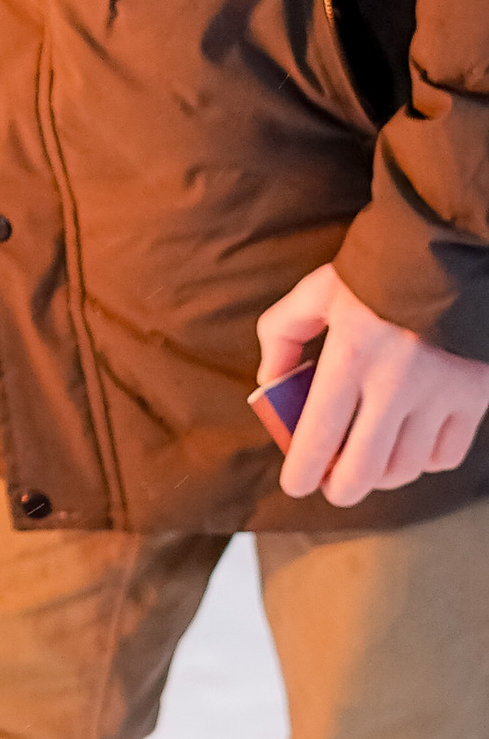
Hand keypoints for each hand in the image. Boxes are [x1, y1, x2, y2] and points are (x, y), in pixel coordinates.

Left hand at [256, 259, 488, 506]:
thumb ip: (283, 334)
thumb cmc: (377, 271)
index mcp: (351, 355)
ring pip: (406, 468)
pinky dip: (425, 462)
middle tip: (332, 484)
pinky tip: (410, 447)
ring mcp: (441, 393)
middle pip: (364, 469)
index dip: (302, 471)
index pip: (319, 436)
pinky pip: (446, 454)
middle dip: (341, 488)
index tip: (296, 483)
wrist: (451, 250)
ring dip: (381, 476)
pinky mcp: (475, 396)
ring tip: (368, 464)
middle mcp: (397, 382)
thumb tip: (269, 382)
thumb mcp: (318, 292)